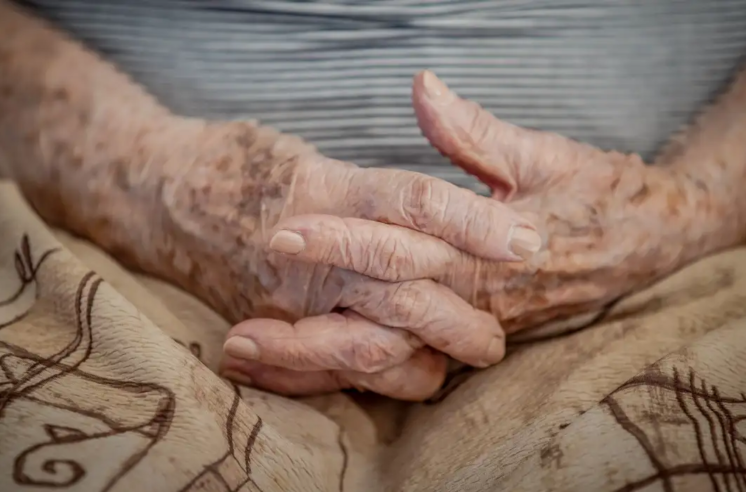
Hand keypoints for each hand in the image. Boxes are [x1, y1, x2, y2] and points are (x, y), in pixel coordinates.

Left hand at [222, 72, 704, 397]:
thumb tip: (423, 88)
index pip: (402, 254)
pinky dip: (343, 371)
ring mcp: (467, 330)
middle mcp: (474, 304)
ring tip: (248, 356)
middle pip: (379, 324)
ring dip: (314, 364)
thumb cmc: (599, 195)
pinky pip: (397, 368)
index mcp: (488, 258)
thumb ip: (476, 133)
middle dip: (307, 325)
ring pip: (381, 361)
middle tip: (238, 321)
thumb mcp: (544, 156)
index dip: (340, 243)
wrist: (648, 241)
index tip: (283, 233)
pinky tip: (291, 367)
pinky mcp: (463, 339)